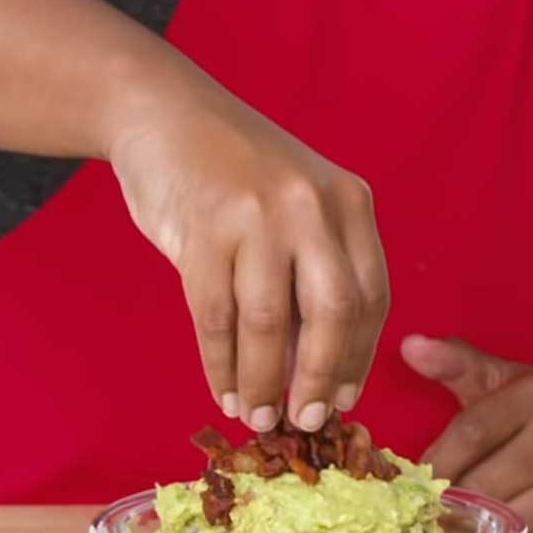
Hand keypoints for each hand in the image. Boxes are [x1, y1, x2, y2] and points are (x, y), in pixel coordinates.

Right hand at [109, 83, 388, 433]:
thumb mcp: (295, 205)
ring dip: (262, 382)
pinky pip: (216, 318)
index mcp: (348, 201)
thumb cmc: (233, 171)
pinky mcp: (202, 231)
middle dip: (319, 378)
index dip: (358, 358)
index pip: (371, 296)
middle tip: (305, 421)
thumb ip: (313, 273)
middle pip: (332, 314)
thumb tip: (313, 371)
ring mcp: (256, 217)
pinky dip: (220, 365)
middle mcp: (311, 206)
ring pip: (268, 324)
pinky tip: (223, 390)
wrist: (161, 111)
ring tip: (256, 415)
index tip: (343, 400)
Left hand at [402, 335, 532, 532]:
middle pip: (486, 486)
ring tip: (487, 516)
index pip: (469, 436)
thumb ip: (458, 364)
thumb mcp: (509, 380)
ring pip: (513, 520)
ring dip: (493, 524)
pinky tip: (530, 520)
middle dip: (459, 503)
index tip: (423, 483)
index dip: (438, 465)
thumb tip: (409, 346)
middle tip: (445, 510)